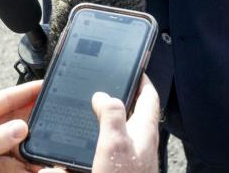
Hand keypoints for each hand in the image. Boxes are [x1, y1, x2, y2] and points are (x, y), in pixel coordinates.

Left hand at [0, 79, 42, 172]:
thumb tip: (18, 128)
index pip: (5, 100)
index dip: (25, 92)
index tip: (44, 86)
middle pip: (19, 121)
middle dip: (36, 119)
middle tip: (53, 115)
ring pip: (24, 145)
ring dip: (37, 144)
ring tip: (50, 142)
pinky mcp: (1, 172)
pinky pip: (22, 167)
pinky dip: (35, 165)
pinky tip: (43, 163)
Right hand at [35, 77, 159, 172]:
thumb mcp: (115, 143)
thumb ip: (111, 115)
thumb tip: (104, 95)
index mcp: (144, 130)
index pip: (149, 96)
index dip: (142, 79)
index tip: (133, 66)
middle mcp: (140, 144)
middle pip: (134, 113)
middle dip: (120, 99)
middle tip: (104, 87)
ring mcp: (131, 160)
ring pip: (119, 133)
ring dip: (105, 122)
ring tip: (88, 114)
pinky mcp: (119, 172)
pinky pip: (108, 152)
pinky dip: (96, 145)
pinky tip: (79, 150)